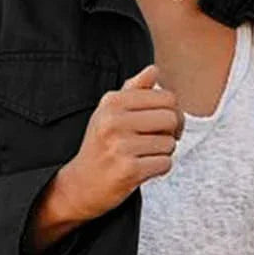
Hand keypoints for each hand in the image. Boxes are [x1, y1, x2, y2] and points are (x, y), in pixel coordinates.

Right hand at [58, 64, 184, 221]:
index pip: (167, 97)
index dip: (173, 111)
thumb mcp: (109, 112)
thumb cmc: (101, 144)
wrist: (81, 184)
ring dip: (163, 152)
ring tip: (143, 155)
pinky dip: (159, 168)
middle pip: (172, 118)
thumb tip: (154, 70)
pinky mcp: (128, 170)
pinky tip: (142, 169)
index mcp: (112, 102)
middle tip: (159, 140)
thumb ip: (133, 89)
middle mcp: (114, 120)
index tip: (163, 124)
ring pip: (169, 143)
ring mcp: (120, 146)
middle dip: (172, 132)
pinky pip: (165, 163)